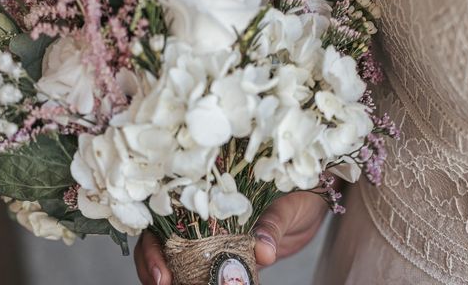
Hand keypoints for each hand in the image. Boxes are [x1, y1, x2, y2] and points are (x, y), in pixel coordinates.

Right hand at [134, 191, 327, 283]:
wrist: (312, 206)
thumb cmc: (296, 192)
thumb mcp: (285, 205)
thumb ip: (272, 224)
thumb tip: (264, 251)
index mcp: (204, 195)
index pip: (162, 218)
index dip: (154, 247)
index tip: (163, 273)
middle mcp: (200, 218)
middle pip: (160, 245)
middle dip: (155, 269)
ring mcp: (211, 240)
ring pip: (175, 262)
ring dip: (173, 278)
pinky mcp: (227, 259)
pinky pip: (202, 274)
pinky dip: (195, 282)